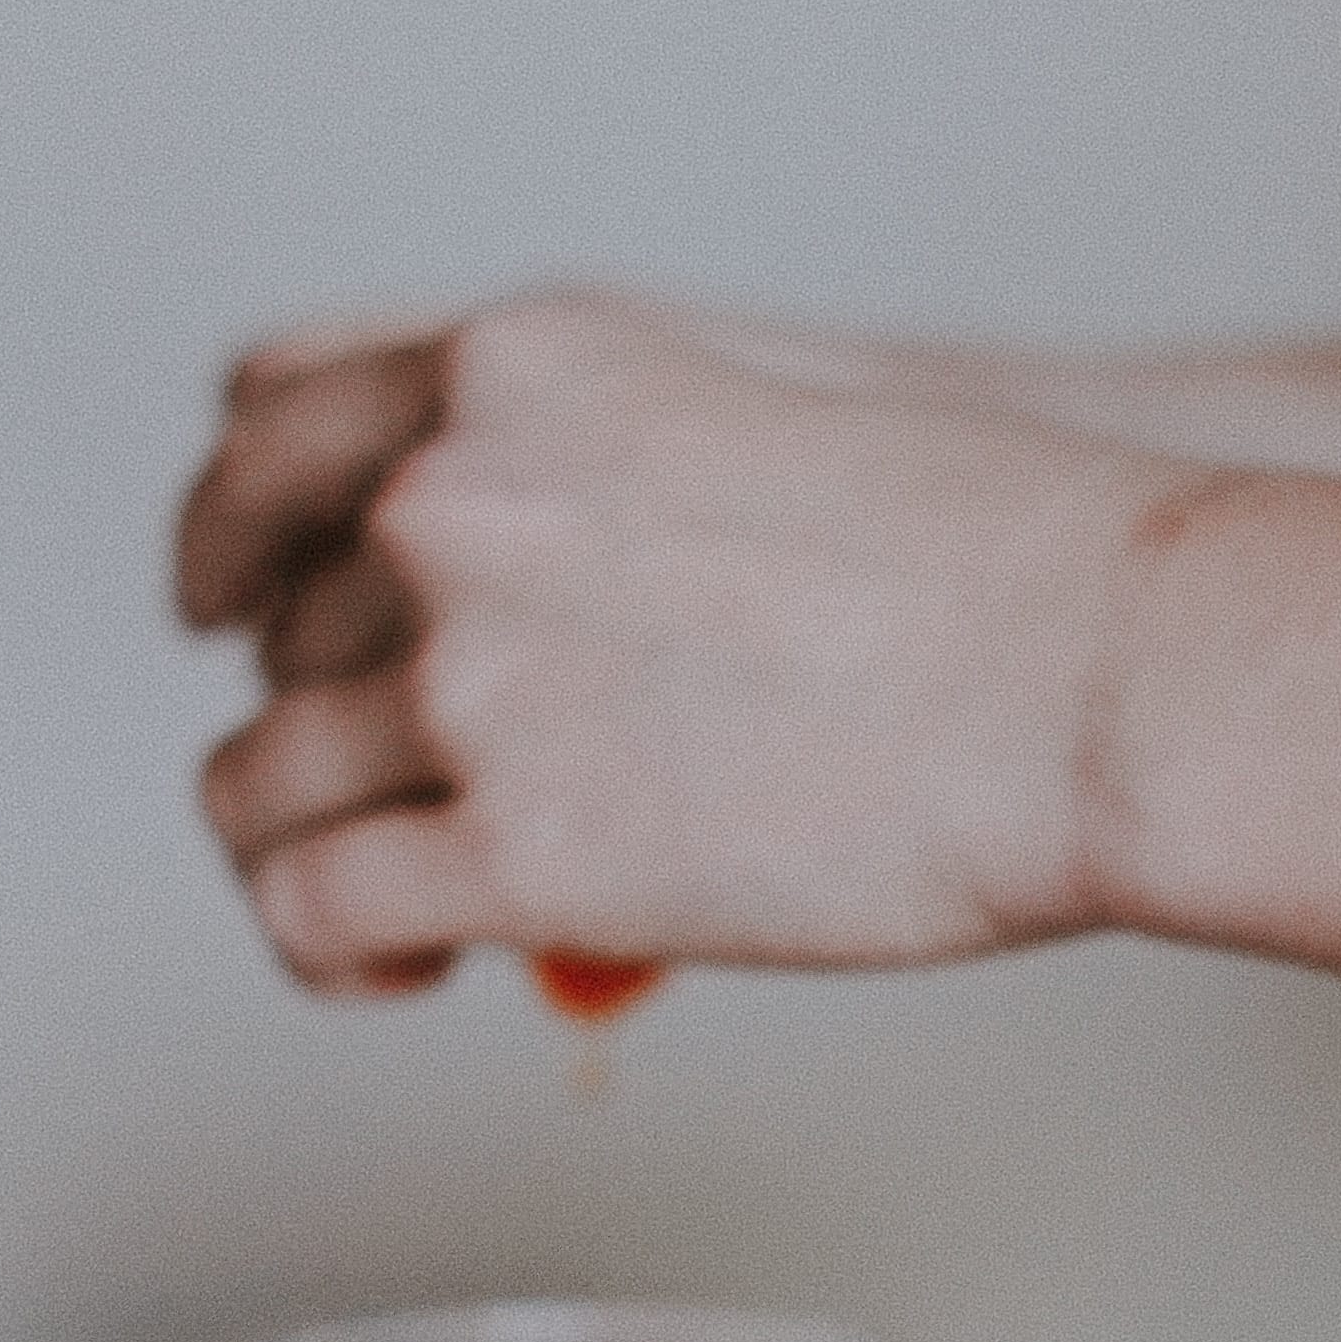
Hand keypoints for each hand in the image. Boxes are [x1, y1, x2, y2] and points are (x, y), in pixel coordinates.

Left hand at [176, 293, 1196, 996]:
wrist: (1109, 671)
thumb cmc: (1000, 553)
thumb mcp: (757, 396)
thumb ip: (599, 454)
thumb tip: (540, 569)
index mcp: (512, 369)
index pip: (263, 424)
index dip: (231, 528)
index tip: (232, 594)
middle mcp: (454, 503)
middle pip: (276, 625)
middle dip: (321, 711)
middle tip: (387, 779)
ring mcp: (472, 680)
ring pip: (257, 779)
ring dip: (299, 846)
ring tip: (383, 905)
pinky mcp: (514, 854)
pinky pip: (312, 910)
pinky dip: (326, 953)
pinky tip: (395, 972)